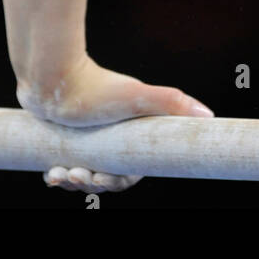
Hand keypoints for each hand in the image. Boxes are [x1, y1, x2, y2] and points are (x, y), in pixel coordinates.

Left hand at [16, 54, 213, 195]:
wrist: (50, 75)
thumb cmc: (93, 86)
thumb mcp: (136, 97)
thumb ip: (171, 103)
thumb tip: (208, 116)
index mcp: (129, 130)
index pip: (133, 169)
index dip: (121, 180)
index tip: (105, 178)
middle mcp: (109, 134)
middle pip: (108, 175)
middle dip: (94, 182)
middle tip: (78, 176)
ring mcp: (87, 137)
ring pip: (85, 174)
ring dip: (74, 181)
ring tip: (61, 174)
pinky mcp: (64, 138)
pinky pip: (64, 167)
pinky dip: (58, 175)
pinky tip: (51, 174)